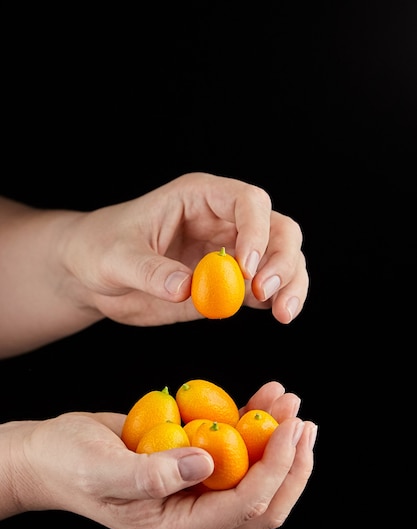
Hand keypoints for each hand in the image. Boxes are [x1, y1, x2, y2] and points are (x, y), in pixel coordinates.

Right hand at [3, 381, 316, 528]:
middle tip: (304, 422)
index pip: (243, 508)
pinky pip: (235, 450)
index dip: (276, 470)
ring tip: (288, 401)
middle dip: (292, 463)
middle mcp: (193, 516)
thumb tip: (206, 464)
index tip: (292, 430)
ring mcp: (195, 492)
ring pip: (255, 475)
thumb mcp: (101, 470)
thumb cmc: (68, 464)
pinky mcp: (193, 465)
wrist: (53, 454)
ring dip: (279, 440)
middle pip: (263, 502)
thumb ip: (150, 475)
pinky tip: (263, 398)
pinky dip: (253, 424)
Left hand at [64, 172, 307, 326]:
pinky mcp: (230, 284)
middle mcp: (224, 222)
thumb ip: (150, 271)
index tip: (247, 266)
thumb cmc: (101, 249)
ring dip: (290, 283)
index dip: (256, 230)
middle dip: (282, 259)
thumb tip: (185, 288)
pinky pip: (264, 290)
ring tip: (283, 313)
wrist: (95, 276)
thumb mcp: (116, 257)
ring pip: (282, 259)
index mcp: (200, 198)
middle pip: (278, 229)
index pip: (247, 201)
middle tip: (267, 293)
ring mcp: (231, 253)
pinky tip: (276, 315)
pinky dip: (276, 302)